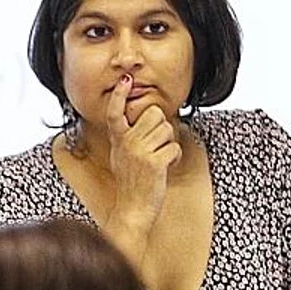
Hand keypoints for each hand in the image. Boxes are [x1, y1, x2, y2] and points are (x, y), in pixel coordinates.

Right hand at [103, 75, 182, 232]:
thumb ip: (127, 137)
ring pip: (168, 129)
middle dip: (161, 126)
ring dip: (169, 143)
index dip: (119, 96)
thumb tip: (142, 119)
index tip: (125, 81)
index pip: (115, 113)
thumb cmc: (130, 182)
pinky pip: (174, 147)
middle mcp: (126, 143)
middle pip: (154, 114)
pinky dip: (174, 158)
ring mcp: (140, 152)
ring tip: (159, 158)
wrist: (132, 208)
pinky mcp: (154, 162)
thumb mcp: (121, 156)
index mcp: (118, 140)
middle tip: (156, 144)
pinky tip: (165, 167)